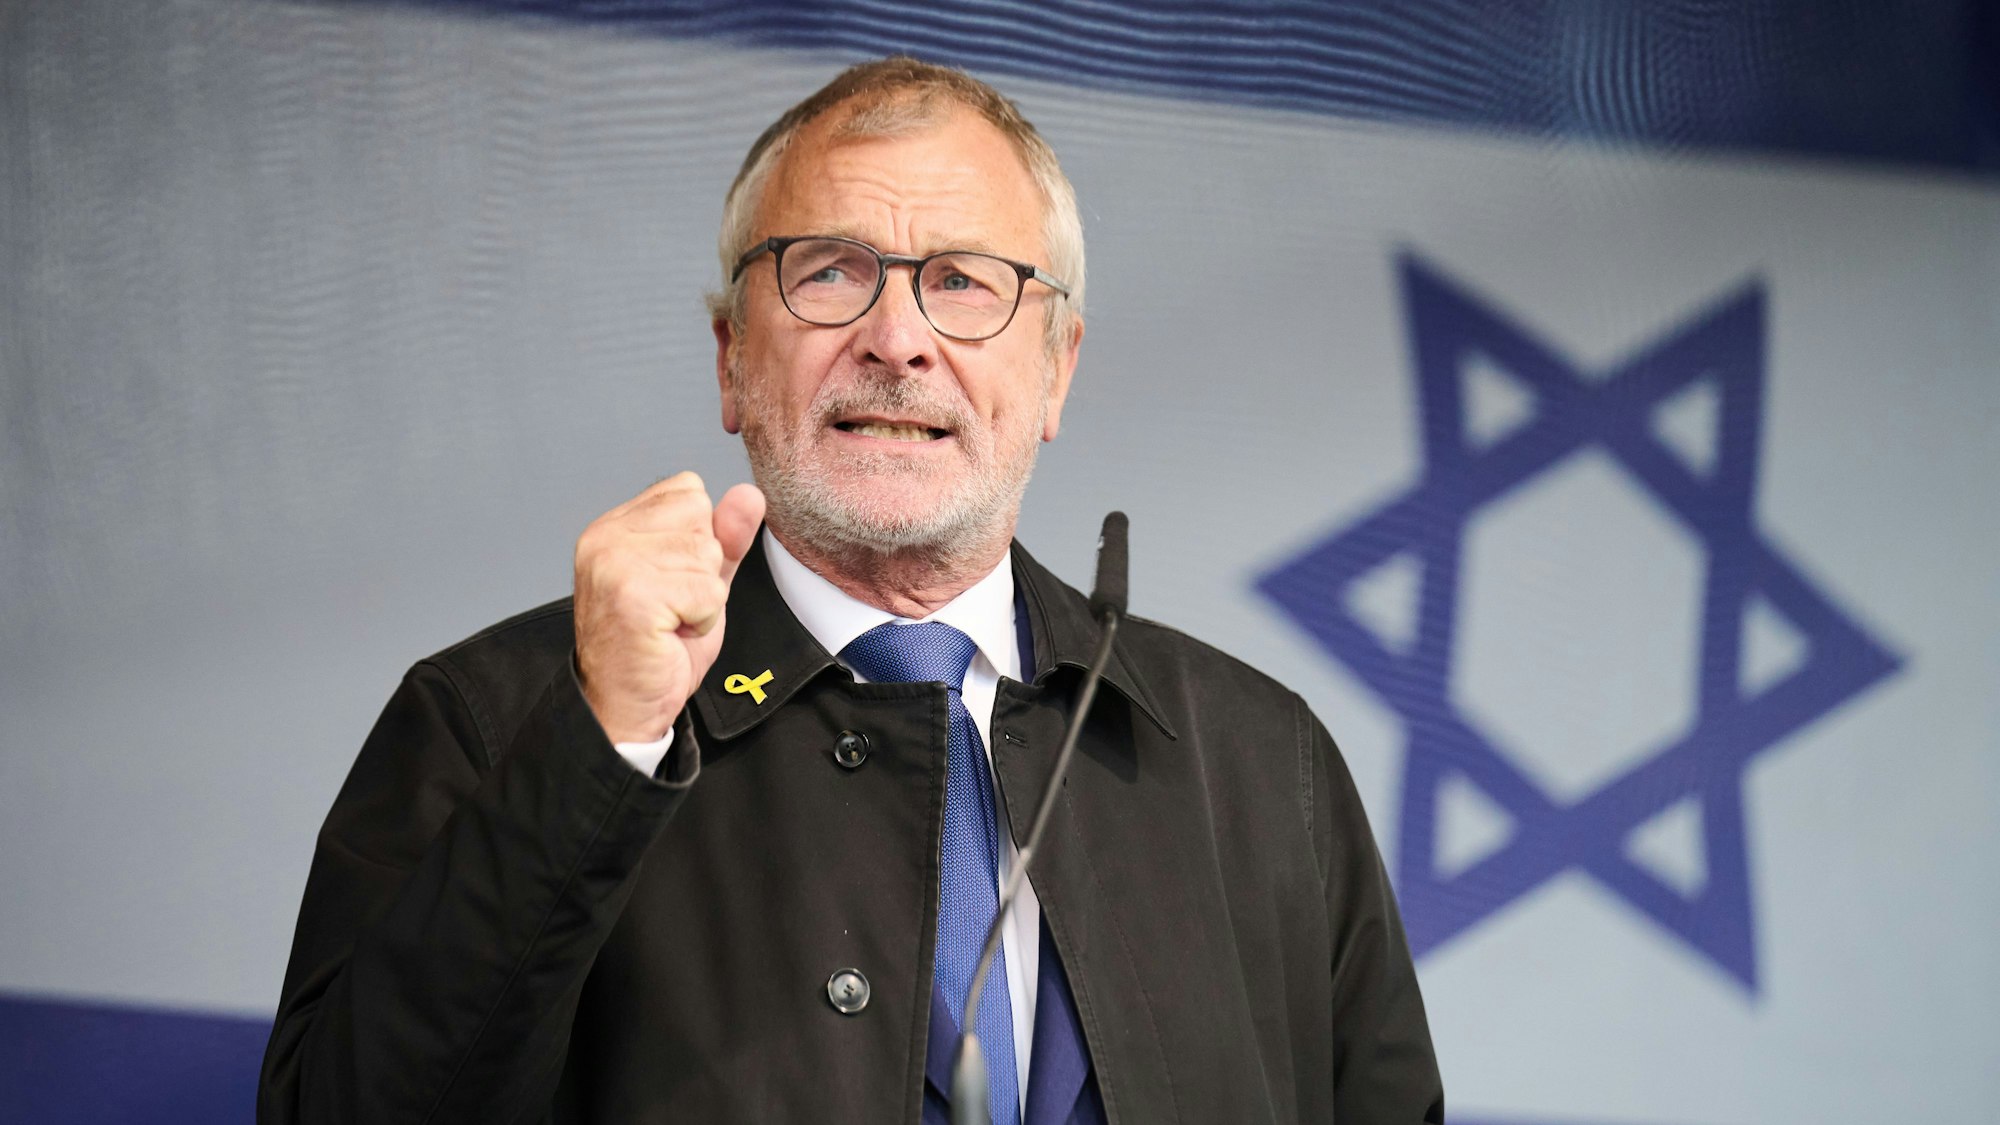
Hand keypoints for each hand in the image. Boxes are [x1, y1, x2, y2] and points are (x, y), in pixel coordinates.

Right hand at [573, 473, 764, 743]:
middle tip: (672, 606)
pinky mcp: (634, 595)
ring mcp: (616, 564)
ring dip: (703, 597)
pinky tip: (672, 634)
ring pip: (707, 554)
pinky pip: (708, 591)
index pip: (688, 491)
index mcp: (614, 526)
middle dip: (703, 567)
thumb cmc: (655, 646)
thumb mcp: (699, 580)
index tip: (672, 580)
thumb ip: (725, 536)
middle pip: (701, 516)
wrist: (624, 705)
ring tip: (671, 620)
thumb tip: (749, 494)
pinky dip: (703, 619)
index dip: (698, 538)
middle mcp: (606, 537)